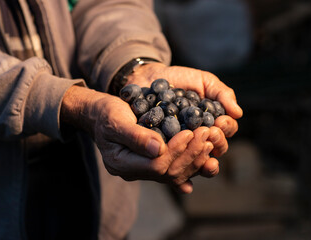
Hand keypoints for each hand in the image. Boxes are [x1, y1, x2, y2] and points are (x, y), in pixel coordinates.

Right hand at [61, 85, 214, 192]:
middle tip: (206, 134)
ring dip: (195, 158)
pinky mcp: (153, 163)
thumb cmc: (106, 113)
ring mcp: (144, 169)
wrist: (101, 114)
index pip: (155, 165)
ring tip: (209, 141)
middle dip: (190, 154)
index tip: (190, 132)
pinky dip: (191, 163)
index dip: (175, 151)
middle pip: (169, 172)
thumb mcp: (116, 119)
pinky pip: (175, 169)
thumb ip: (135, 135)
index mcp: (122, 163)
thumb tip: (158, 148)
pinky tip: (206, 159)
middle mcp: (134, 171)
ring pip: (175, 173)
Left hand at [126, 63, 242, 174]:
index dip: (226, 130)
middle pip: (216, 149)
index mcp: (214, 124)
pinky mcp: (164, 148)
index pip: (226, 132)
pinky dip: (177, 156)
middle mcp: (201, 138)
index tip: (220, 121)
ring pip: (197, 158)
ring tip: (194, 139)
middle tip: (209, 132)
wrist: (152, 77)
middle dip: (216, 142)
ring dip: (200, 152)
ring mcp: (183, 145)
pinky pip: (173, 158)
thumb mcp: (204, 81)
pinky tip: (175, 151)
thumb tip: (238, 113)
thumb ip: (222, 94)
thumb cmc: (182, 80)